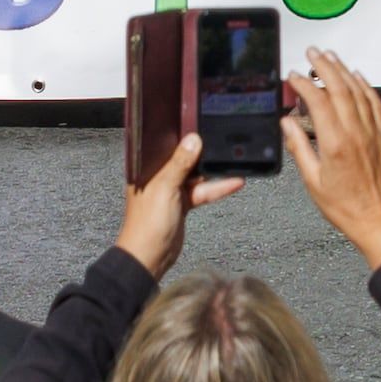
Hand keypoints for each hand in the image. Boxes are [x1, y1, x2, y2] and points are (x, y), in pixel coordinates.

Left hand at [116, 118, 248, 275]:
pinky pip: (202, 191)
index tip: (201, 124)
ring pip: (196, 175)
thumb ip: (179, 164)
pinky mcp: (182, 204)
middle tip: (222, 139)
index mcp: (146, 168)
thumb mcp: (165, 188)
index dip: (182, 135)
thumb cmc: (148, 223)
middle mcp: (158, 176)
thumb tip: (194, 139)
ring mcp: (171, 190)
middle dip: (202, 152)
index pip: (165, 145)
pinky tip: (234, 182)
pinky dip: (217, 188)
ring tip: (234, 160)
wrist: (150, 257)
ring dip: (214, 171)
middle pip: (183, 159)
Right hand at [286, 53, 380, 267]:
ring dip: (343, 70)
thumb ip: (299, 148)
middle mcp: (356, 132)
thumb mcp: (313, 181)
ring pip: (358, 90)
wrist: (379, 219)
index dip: (304, 84)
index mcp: (335, 143)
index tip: (293, 77)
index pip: (318, 101)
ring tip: (330, 57)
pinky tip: (358, 77)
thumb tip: (287, 124)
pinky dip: (365, 85)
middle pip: (340, 87)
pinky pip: (374, 102)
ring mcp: (372, 131)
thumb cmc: (346, 206)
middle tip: (312, 53)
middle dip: (324, 66)